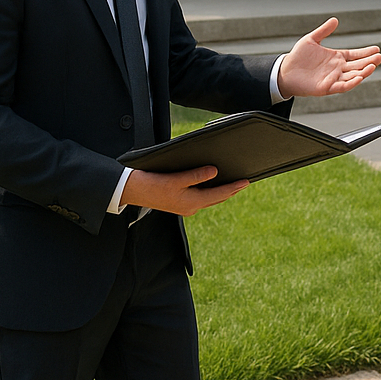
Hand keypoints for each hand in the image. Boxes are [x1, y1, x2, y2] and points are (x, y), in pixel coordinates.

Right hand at [121, 165, 246, 215]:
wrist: (133, 191)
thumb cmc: (153, 185)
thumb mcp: (176, 179)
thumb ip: (196, 176)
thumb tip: (215, 172)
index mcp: (191, 203)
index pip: (219, 194)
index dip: (234, 188)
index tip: (246, 181)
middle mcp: (191, 207)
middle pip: (217, 198)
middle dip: (231, 191)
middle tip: (244, 182)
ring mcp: (185, 207)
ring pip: (209, 199)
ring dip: (221, 192)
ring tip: (233, 184)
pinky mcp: (180, 203)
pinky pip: (201, 198)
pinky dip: (210, 192)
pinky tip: (212, 185)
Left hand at [276, 17, 380, 98]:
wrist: (284, 72)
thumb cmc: (297, 57)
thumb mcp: (311, 39)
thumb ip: (324, 31)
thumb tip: (335, 20)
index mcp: (336, 57)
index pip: (355, 55)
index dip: (366, 52)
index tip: (376, 49)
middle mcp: (337, 68)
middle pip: (358, 65)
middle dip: (369, 61)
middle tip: (380, 57)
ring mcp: (333, 78)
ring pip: (353, 76)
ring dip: (364, 72)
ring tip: (373, 66)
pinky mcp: (327, 87)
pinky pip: (342, 86)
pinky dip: (352, 83)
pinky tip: (359, 77)